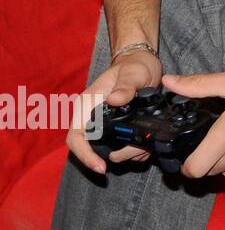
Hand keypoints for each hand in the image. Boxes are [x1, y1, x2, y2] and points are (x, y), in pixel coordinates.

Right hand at [68, 49, 162, 172]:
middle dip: (106, 159)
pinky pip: (117, 144)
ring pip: (104, 149)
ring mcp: (103, 122)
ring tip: (140, 153)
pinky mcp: (116, 126)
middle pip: (88, 147)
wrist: (142, 63)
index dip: (84, 154)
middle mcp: (91, 116)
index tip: (100, 166)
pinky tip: (143, 148)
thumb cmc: (135, 66)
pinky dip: (130, 149)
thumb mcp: (133, 74)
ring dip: (122, 155)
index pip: (75, 136)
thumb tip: (114, 100)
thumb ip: (126, 86)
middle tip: (128, 158)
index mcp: (87, 105)